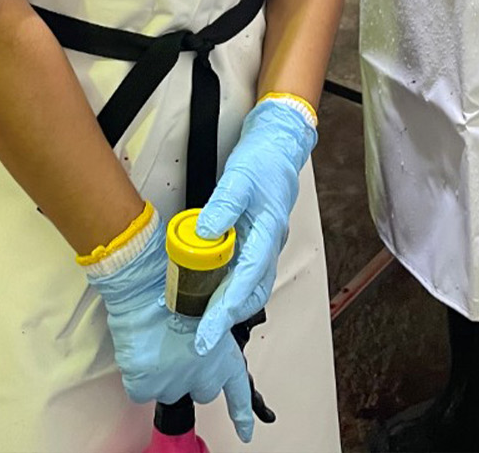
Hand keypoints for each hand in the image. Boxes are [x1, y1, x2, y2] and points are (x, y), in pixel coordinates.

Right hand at [90, 213, 253, 441]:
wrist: (150, 282)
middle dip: (192, 374)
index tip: (245, 434)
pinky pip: (140, 388)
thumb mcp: (212, 306)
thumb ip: (212, 332)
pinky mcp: (146, 386)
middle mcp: (203, 376)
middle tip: (180, 346)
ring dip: (163, 371)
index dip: (241, 415)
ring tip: (158, 339)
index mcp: (224, 355)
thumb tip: (200, 335)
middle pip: (201, 390)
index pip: (238, 391)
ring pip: (168, 388)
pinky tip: (141, 347)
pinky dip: (138, 372)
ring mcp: (173, 384)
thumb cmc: (182, 285)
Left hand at [194, 96, 316, 355]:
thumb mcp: (239, 176)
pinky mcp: (254, 238)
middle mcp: (269, 244)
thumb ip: (223, 206)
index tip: (206, 334)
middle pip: (251, 293)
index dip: (224, 312)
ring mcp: (263, 243)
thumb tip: (205, 235)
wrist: (279, 142)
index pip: (246, 282)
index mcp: (269, 232)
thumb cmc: (265, 157)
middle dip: (226, 317)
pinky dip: (225, 284)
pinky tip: (207, 286)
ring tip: (199, 318)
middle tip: (200, 336)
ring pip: (248, 285)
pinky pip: (242, 270)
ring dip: (226, 304)